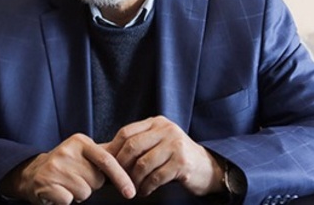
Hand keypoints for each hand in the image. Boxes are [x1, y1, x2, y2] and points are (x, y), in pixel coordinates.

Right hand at [0, 133, 134, 204]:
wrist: (32, 174)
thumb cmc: (65, 166)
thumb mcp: (83, 154)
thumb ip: (105, 156)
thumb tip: (133, 160)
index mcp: (80, 141)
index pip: (107, 161)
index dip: (121, 178)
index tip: (130, 193)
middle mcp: (67, 151)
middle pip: (96, 180)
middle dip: (90, 185)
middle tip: (76, 179)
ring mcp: (55, 167)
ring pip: (84, 193)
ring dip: (78, 194)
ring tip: (67, 185)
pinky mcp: (45, 183)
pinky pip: (69, 200)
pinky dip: (66, 201)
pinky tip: (58, 192)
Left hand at [104, 116, 223, 196]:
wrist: (207, 167)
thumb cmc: (176, 157)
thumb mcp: (158, 142)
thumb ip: (139, 143)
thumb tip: (106, 152)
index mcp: (157, 122)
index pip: (126, 132)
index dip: (114, 149)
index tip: (109, 165)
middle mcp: (166, 129)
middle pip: (132, 146)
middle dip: (122, 165)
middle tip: (119, 178)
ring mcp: (175, 145)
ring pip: (143, 164)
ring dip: (134, 180)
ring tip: (134, 187)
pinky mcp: (181, 163)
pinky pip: (155, 177)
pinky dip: (146, 187)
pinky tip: (145, 191)